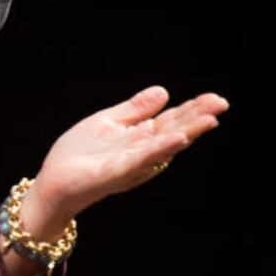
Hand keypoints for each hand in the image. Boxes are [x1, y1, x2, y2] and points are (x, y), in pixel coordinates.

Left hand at [22, 86, 228, 234]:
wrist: (53, 183)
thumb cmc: (78, 155)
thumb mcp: (108, 123)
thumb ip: (135, 110)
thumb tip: (165, 91)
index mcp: (140, 138)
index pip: (172, 120)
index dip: (193, 109)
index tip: (216, 98)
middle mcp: (141, 152)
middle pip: (174, 131)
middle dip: (198, 118)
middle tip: (222, 104)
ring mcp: (131, 164)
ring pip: (164, 146)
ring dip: (187, 133)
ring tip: (210, 120)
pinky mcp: (116, 173)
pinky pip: (141, 159)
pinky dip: (159, 149)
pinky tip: (177, 139)